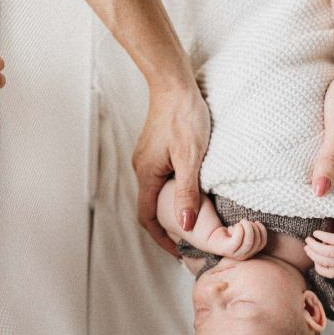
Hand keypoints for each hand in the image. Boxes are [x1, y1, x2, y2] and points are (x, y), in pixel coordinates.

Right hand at [133, 85, 211, 256]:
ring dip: (169, 207)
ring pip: (156, 191)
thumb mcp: (191, 157)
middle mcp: (141, 168)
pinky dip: (171, 190)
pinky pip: (160, 177)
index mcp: (146, 174)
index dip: (161, 237)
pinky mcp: (155, 148)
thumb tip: (185, 224)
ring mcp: (146, 157)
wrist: (174, 82)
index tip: (177, 251)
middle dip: (167, 225)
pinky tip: (189, 190)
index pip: (147, 217)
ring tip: (191, 219)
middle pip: (150, 206)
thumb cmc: (184, 116)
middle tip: (189, 240)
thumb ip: (187, 192)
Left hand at [208, 220, 267, 259]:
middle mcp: (244, 256)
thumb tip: (258, 225)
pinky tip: (235, 225)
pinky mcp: (228, 250)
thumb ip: (252, 231)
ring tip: (241, 221)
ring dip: (247, 228)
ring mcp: (236, 254)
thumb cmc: (229, 234)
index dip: (262, 231)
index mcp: (250, 252)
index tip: (256, 222)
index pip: (262, 243)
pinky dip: (239, 230)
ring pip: (249, 242)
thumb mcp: (243, 233)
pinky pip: (238, 240)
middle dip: (253, 228)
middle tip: (245, 221)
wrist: (212, 238)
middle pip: (256, 241)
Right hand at [303, 222, 333, 278]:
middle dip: (312, 254)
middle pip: (326, 261)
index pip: (331, 273)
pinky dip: (322, 236)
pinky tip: (316, 233)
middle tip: (306, 247)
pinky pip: (333, 239)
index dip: (319, 268)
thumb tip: (311, 253)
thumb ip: (328, 256)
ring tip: (308, 239)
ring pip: (328, 252)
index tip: (313, 260)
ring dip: (315, 246)